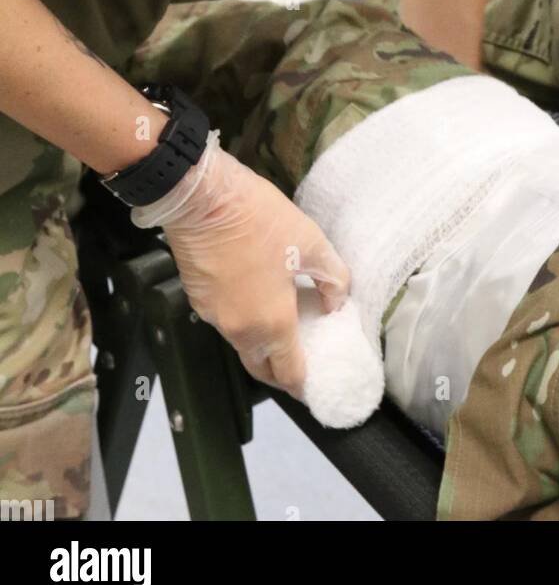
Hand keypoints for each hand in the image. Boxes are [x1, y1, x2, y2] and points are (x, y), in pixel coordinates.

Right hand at [132, 134, 349, 396]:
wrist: (201, 198)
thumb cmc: (260, 221)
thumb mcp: (311, 242)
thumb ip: (332, 278)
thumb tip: (336, 304)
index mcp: (271, 324)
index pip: (288, 373)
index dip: (304, 384)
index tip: (316, 386)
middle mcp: (240, 330)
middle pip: (261, 368)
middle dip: (280, 374)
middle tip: (298, 365)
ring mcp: (213, 317)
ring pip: (242, 345)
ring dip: (261, 346)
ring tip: (283, 328)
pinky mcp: (197, 299)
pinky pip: (227, 322)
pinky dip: (244, 322)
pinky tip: (257, 301)